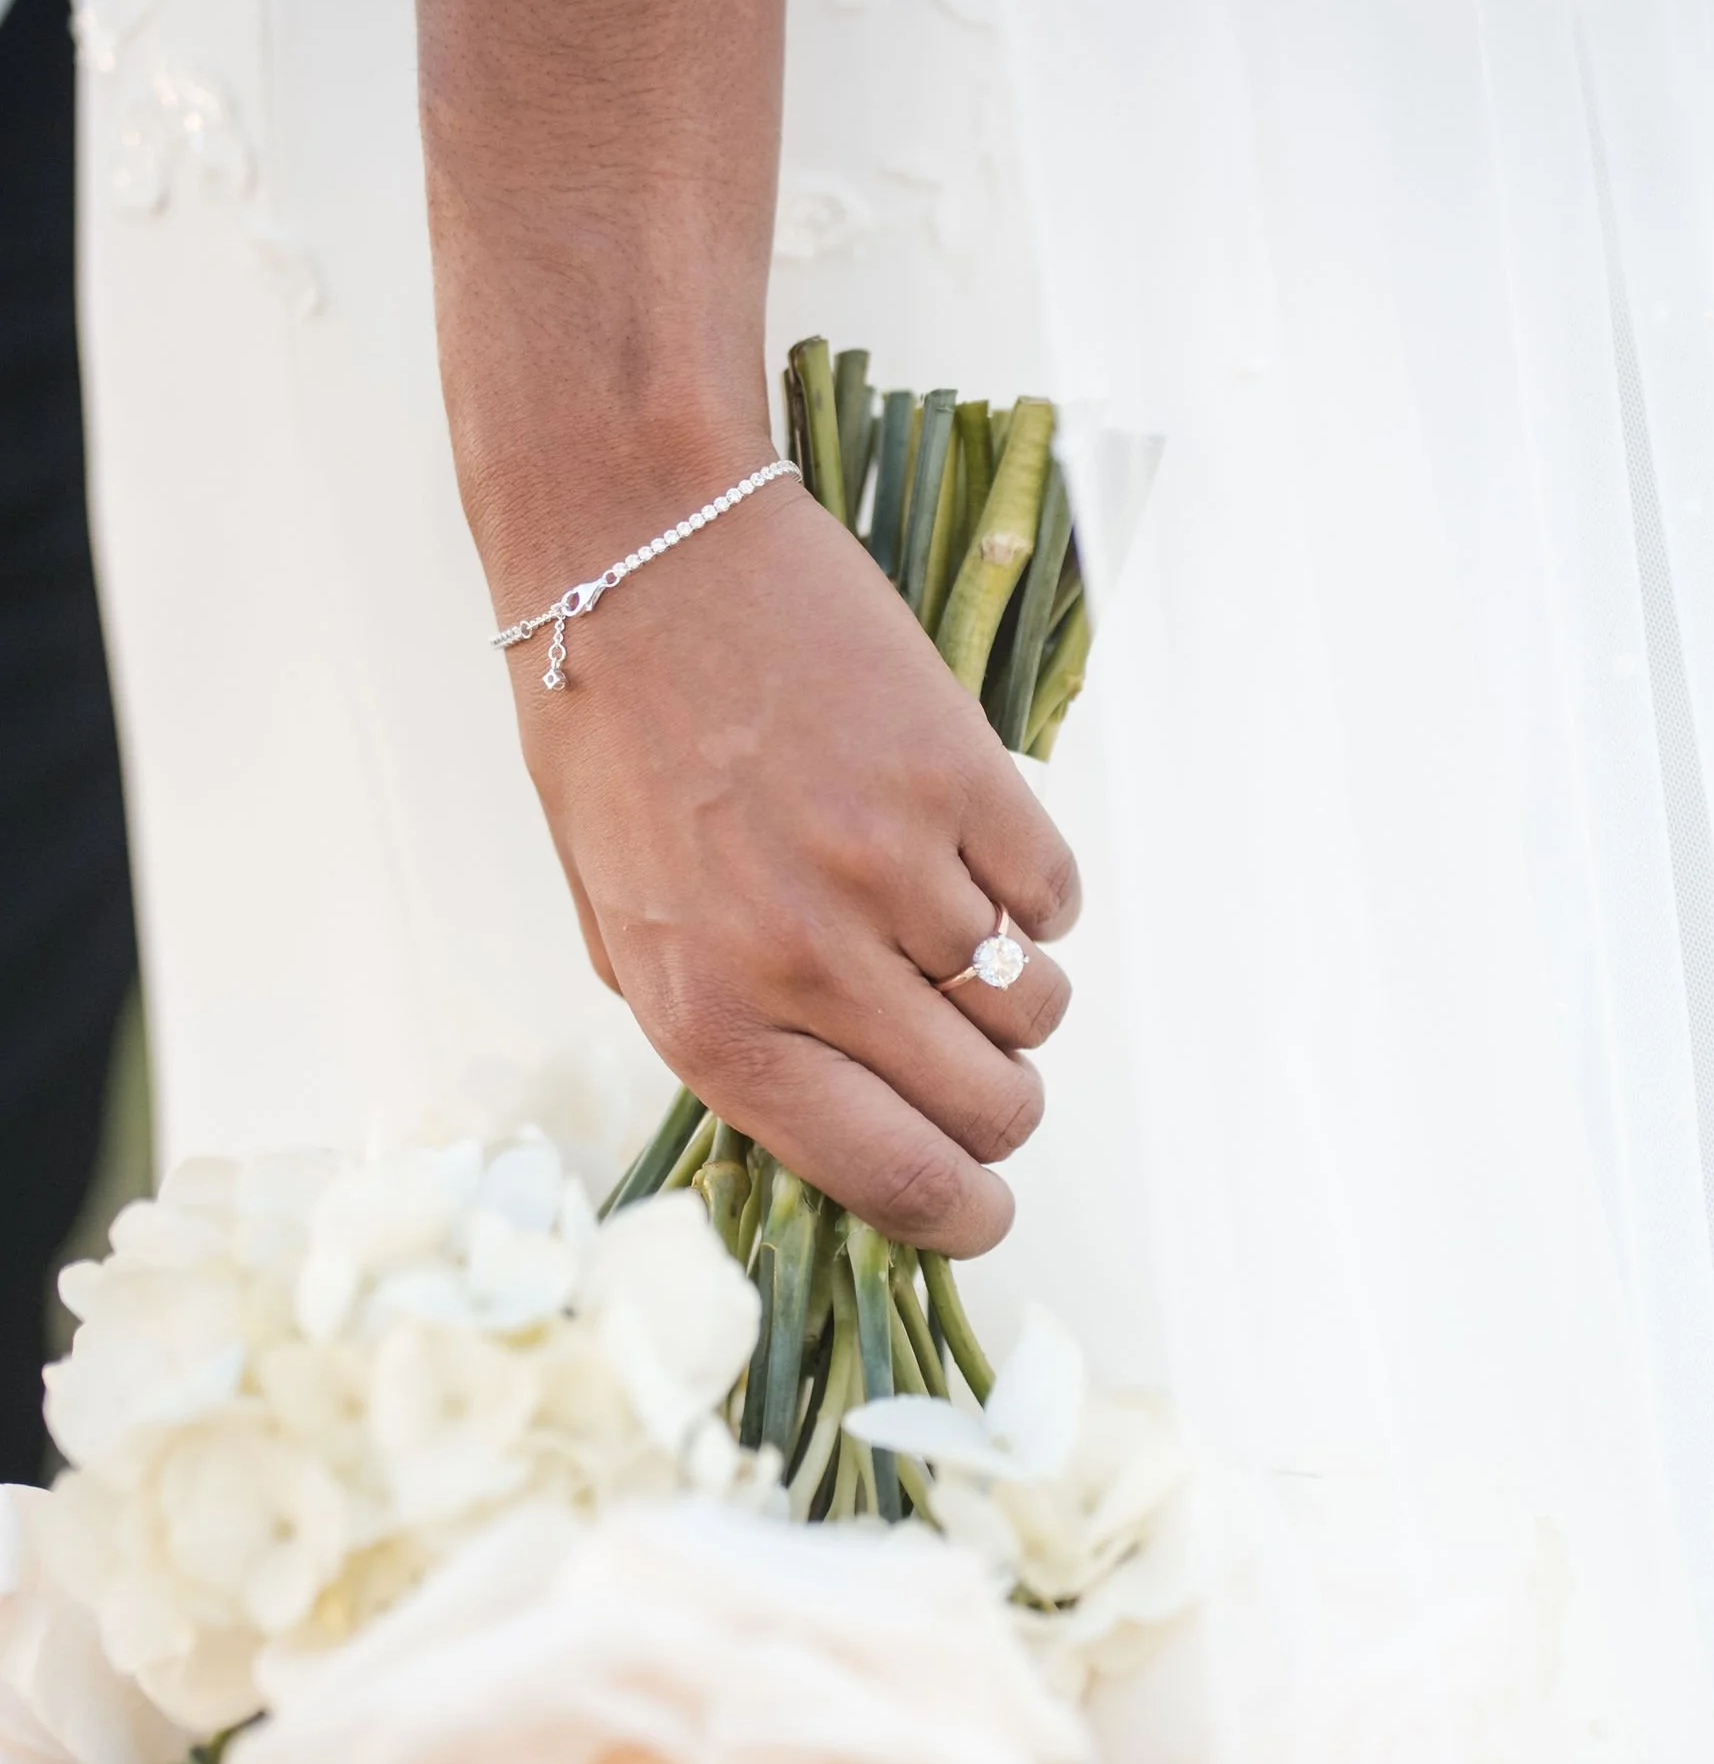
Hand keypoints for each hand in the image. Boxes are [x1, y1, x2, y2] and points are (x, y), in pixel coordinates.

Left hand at [502, 459, 1080, 1254]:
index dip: (962, 1215)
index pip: (893, 1176)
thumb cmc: (611, 744)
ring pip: (1034, 1008)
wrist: (638, 548)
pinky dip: (1030, 893)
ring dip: (1014, 994)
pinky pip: (1053, 895)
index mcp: (711, 1019)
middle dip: (999, 1106)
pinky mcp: (962, 776)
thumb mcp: (625, 929)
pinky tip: (967, 849)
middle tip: (971, 1058)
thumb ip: (733, 1040)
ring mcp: (893, 866)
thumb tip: (855, 1130)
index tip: (982, 1207)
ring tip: (951, 928)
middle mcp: (807, 961)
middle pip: (991, 1109)